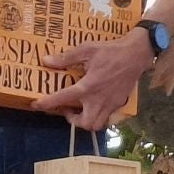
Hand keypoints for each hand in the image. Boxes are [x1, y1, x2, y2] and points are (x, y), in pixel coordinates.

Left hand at [31, 29, 153, 130]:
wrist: (137, 53)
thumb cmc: (111, 50)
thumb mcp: (86, 49)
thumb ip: (66, 58)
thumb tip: (46, 61)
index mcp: (88, 87)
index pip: (62, 99)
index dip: (47, 103)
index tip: (36, 105)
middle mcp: (99, 99)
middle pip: (85, 123)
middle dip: (73, 121)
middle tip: (67, 110)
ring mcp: (111, 103)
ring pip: (97, 124)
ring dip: (86, 121)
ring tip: (81, 109)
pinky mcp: (120, 102)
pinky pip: (107, 116)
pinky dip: (99, 115)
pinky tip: (95, 102)